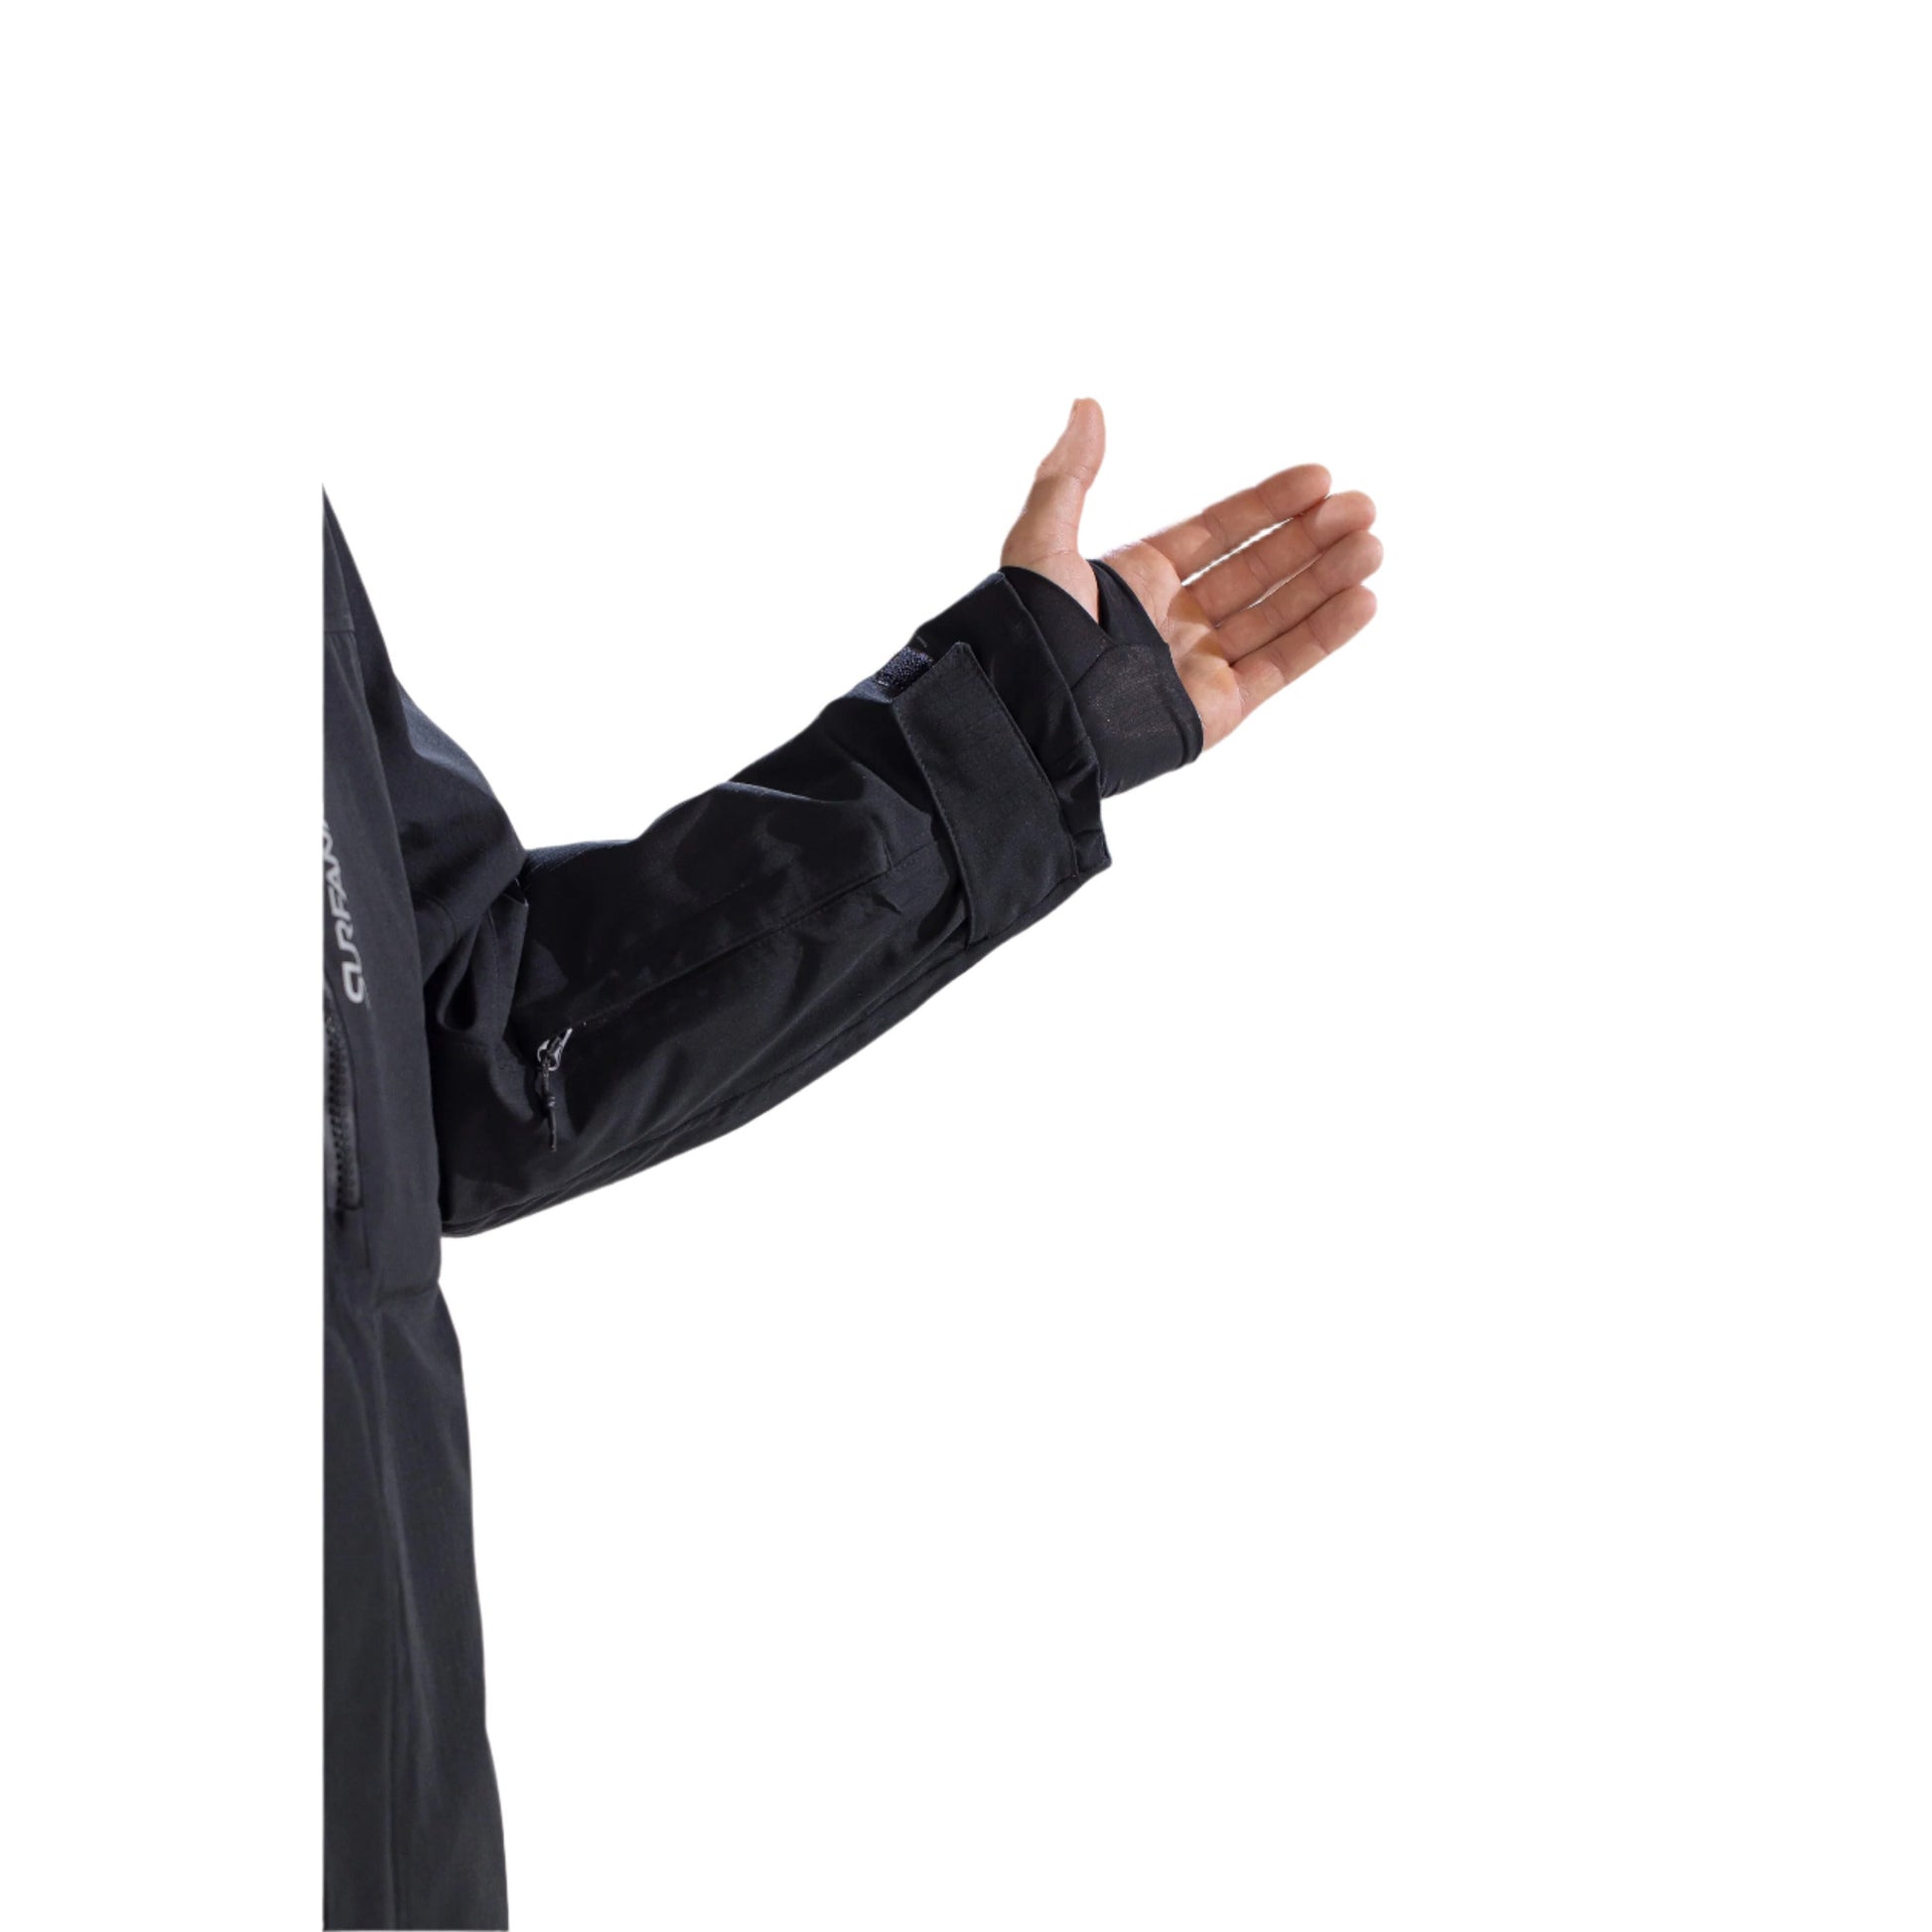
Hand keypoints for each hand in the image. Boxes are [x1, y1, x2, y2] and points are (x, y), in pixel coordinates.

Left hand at [1000, 399, 1380, 749]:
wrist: (1032, 720)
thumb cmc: (1028, 634)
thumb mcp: (1040, 543)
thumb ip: (1069, 476)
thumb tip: (1087, 402)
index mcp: (1137, 581)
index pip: (1218, 532)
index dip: (1268, 504)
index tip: (1319, 476)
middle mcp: (1174, 621)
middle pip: (1258, 569)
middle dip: (1313, 537)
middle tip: (1364, 507)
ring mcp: (1199, 666)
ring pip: (1279, 614)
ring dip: (1328, 579)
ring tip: (1374, 545)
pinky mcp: (1218, 710)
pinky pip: (1281, 664)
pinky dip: (1324, 635)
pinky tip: (1363, 600)